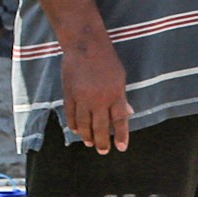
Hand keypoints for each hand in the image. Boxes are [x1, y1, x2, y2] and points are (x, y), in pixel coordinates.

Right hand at [59, 29, 133, 152]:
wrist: (85, 45)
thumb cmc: (106, 60)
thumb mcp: (120, 77)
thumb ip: (122, 98)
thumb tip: (128, 114)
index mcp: (115, 94)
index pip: (119, 121)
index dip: (121, 136)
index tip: (121, 148)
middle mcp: (99, 99)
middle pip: (101, 127)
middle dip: (103, 142)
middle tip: (103, 151)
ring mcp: (82, 97)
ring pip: (84, 124)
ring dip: (87, 136)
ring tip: (90, 143)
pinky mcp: (69, 94)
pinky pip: (71, 115)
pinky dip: (74, 125)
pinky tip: (76, 131)